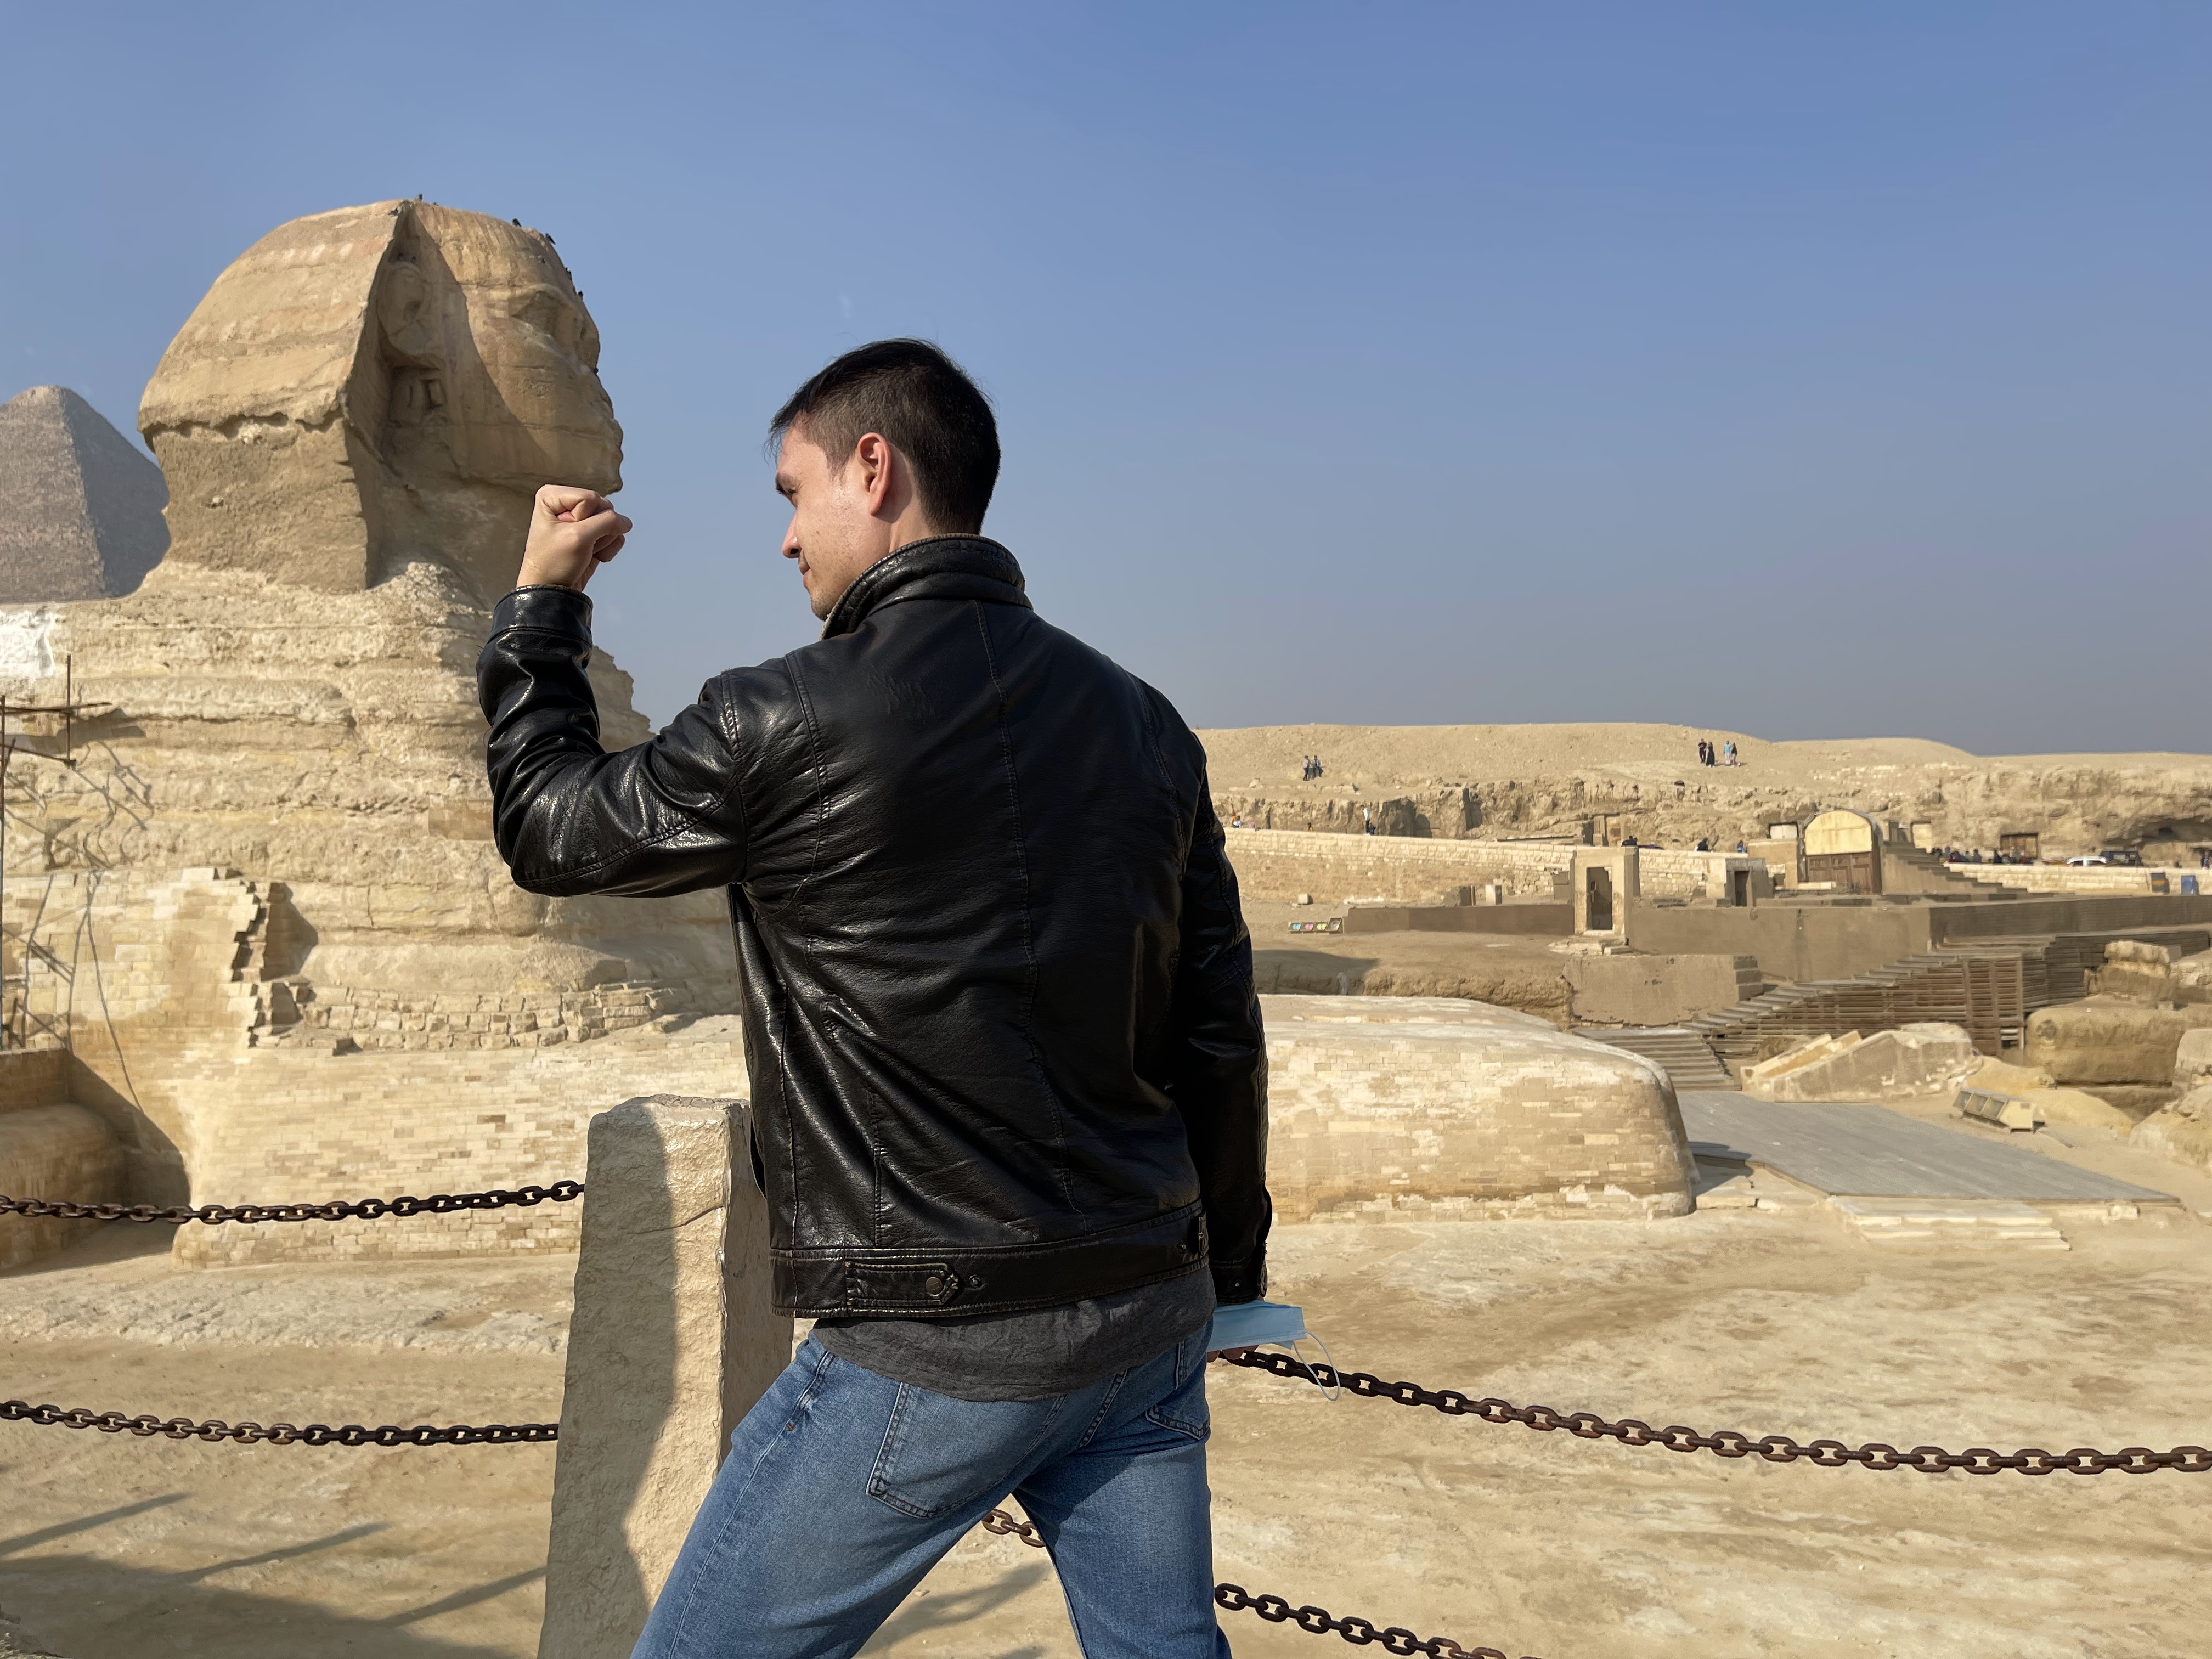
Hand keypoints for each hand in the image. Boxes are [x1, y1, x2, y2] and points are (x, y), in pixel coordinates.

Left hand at [517, 485, 631, 592]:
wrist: (553, 590)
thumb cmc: (552, 563)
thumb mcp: (579, 537)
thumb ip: (608, 522)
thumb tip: (626, 522)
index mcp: (553, 496)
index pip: (590, 498)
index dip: (584, 519)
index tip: (567, 534)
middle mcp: (566, 503)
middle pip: (603, 507)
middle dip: (596, 530)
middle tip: (578, 544)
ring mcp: (581, 519)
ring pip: (611, 521)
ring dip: (602, 541)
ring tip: (582, 551)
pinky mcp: (592, 533)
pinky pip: (614, 534)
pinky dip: (606, 549)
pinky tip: (589, 555)